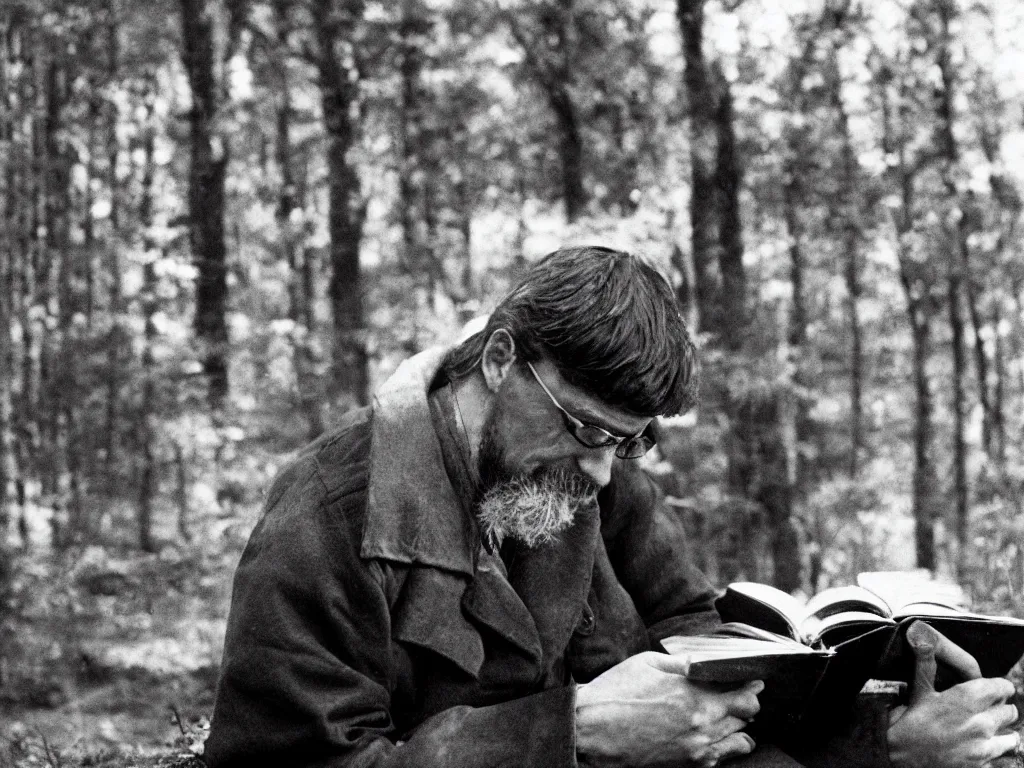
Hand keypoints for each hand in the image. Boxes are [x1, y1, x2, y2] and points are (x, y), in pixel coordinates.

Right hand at [575, 650, 761, 766]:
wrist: (591, 730)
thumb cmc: (615, 694)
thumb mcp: (647, 663)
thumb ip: (681, 663)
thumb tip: (704, 661)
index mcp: (692, 693)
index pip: (741, 691)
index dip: (751, 684)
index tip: (753, 680)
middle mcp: (701, 723)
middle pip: (746, 714)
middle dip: (748, 703)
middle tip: (747, 695)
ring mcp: (697, 748)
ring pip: (740, 739)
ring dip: (741, 726)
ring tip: (735, 717)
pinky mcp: (689, 765)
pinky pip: (723, 758)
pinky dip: (728, 747)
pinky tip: (720, 738)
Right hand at [887, 621, 1020, 767]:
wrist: (899, 758)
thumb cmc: (907, 722)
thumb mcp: (917, 690)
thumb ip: (926, 662)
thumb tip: (918, 631)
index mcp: (967, 699)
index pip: (1002, 687)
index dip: (998, 687)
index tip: (991, 688)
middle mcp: (981, 722)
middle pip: (1009, 711)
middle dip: (999, 707)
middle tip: (983, 708)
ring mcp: (983, 746)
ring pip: (1010, 734)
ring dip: (1000, 729)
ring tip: (984, 727)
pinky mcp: (982, 763)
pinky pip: (1001, 752)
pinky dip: (995, 747)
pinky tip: (980, 744)